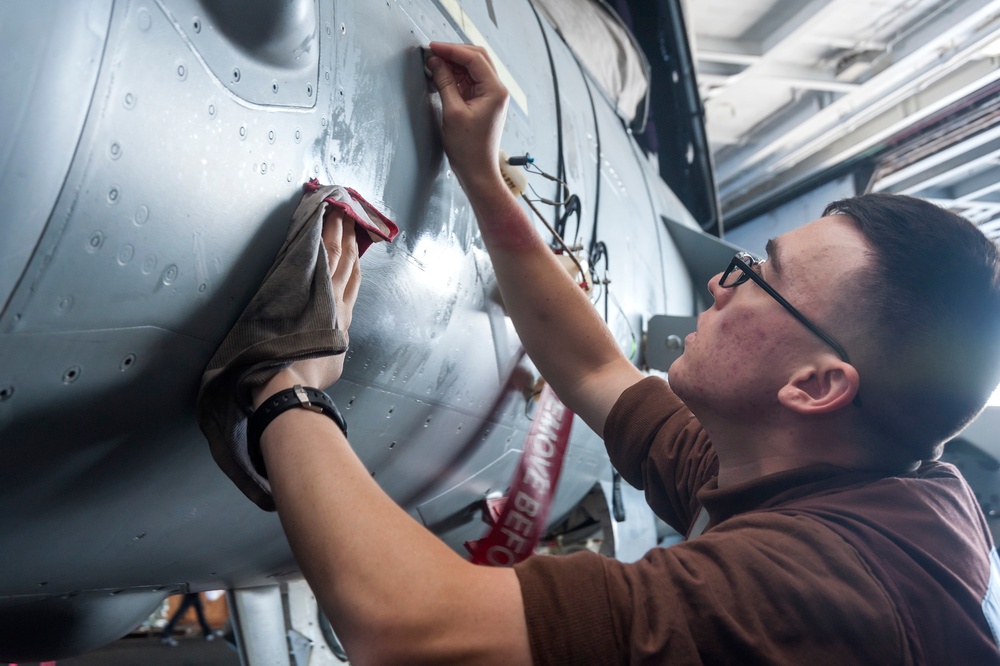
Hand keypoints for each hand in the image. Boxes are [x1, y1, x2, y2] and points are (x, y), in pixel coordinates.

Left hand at [252, 209, 361, 407]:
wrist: (294, 378)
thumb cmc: (312, 375)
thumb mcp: (332, 360)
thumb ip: (333, 344)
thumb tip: (329, 342)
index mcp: (343, 317)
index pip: (353, 279)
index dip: (356, 256)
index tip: (358, 237)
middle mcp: (334, 300)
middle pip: (344, 260)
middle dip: (348, 234)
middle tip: (348, 210)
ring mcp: (317, 293)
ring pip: (329, 253)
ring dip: (333, 229)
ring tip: (334, 208)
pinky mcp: (296, 291)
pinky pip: (310, 258)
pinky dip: (315, 240)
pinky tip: (314, 227)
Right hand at [427, 42, 508, 192]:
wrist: (477, 171)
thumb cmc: (468, 148)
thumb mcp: (452, 112)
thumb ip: (444, 82)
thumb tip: (435, 62)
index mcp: (495, 90)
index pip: (474, 58)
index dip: (451, 50)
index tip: (432, 47)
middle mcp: (497, 90)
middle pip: (476, 58)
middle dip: (454, 53)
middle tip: (432, 53)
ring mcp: (491, 96)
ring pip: (473, 69)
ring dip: (454, 64)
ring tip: (434, 65)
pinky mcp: (484, 103)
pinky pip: (470, 82)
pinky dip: (456, 76)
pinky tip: (441, 76)